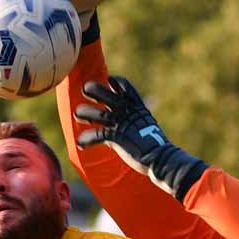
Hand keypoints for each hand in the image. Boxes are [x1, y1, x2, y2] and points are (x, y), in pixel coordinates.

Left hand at [76, 76, 208, 200]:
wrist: (161, 159)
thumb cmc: (155, 148)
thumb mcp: (145, 130)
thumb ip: (130, 127)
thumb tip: (115, 135)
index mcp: (137, 108)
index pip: (126, 87)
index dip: (117, 82)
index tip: (110, 80)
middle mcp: (129, 113)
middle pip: (108, 95)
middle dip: (96, 89)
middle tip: (86, 88)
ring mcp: (123, 124)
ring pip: (99, 113)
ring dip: (86, 112)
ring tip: (77, 113)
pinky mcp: (118, 137)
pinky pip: (97, 135)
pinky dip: (87, 139)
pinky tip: (81, 144)